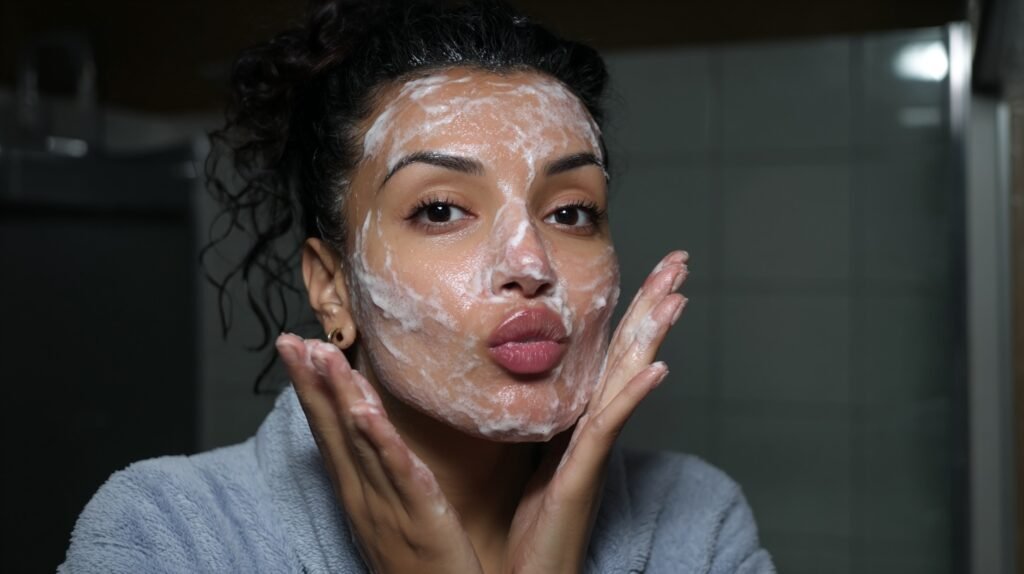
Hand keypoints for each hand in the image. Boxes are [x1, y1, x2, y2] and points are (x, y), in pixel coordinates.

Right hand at [275, 334, 483, 573]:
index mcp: (359, 492)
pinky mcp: (419, 516)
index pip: (329, 433)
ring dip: (338, 396)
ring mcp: (387, 506)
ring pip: (358, 443)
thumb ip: (385, 473)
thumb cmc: (422, 565)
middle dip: (310, 383)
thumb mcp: (394, 513)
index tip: (298, 349)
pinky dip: (379, 440)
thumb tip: (377, 434)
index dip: (313, 390)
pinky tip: (365, 411)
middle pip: (332, 431)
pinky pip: (397, 472)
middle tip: (290, 340)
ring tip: (321, 355)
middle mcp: (364, 496)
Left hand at [503, 250, 687, 573]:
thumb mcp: (533, 459)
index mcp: (581, 420)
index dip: (630, 312)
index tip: (647, 271)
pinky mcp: (582, 475)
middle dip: (653, 306)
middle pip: (629, 354)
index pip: (610, 354)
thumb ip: (545, 420)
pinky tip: (656, 368)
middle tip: (679, 262)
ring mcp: (594, 450)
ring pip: (627, 380)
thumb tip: (535, 380)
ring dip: (652, 336)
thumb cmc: (530, 528)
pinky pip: (609, 427)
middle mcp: (595, 429)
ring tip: (676, 295)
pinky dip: (634, 395)